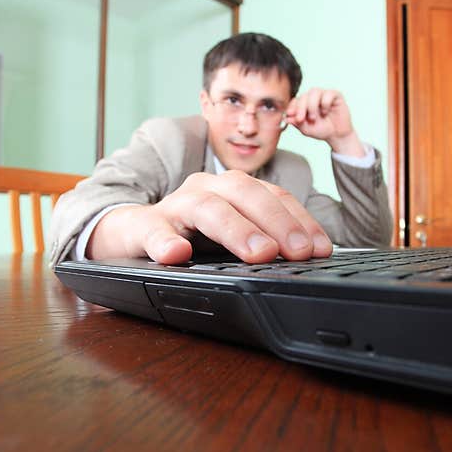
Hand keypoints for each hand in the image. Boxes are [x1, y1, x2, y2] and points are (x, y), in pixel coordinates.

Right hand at [86, 170, 333, 263]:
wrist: (131, 235)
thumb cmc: (191, 237)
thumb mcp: (232, 238)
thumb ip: (264, 243)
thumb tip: (306, 262)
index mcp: (233, 190)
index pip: (274, 197)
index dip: (301, 220)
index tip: (321, 249)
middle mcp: (207, 189)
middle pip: (246, 194)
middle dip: (277, 222)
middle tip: (298, 253)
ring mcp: (174, 206)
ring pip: (207, 207)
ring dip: (236, 229)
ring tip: (259, 253)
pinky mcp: (143, 226)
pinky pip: (153, 230)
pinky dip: (165, 242)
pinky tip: (176, 255)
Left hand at [285, 88, 364, 157]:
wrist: (337, 136)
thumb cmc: (322, 130)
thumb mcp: (306, 129)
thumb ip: (296, 123)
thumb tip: (286, 118)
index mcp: (305, 103)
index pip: (296, 100)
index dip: (292, 106)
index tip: (290, 114)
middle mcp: (314, 97)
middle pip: (304, 95)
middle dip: (300, 108)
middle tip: (300, 119)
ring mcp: (325, 95)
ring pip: (315, 92)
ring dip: (311, 105)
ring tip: (313, 118)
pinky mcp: (336, 95)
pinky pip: (328, 94)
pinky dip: (325, 103)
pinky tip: (325, 112)